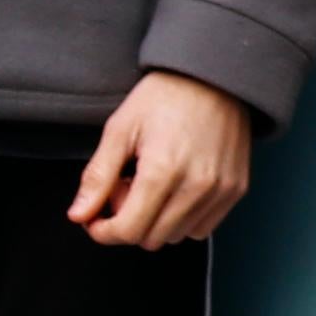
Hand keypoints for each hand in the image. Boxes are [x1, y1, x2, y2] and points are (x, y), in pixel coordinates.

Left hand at [71, 72, 254, 247]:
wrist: (215, 77)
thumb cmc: (165, 96)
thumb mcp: (120, 129)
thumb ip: (98, 176)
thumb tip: (79, 215)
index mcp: (162, 170)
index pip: (128, 231)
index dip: (104, 231)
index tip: (96, 219)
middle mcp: (196, 186)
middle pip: (151, 238)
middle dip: (129, 222)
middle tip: (127, 188)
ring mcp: (220, 190)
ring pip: (177, 237)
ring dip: (157, 222)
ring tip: (154, 187)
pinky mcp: (236, 190)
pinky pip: (203, 227)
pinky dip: (184, 219)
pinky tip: (176, 190)